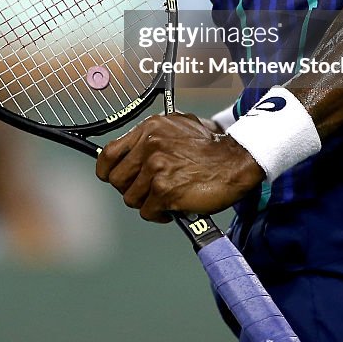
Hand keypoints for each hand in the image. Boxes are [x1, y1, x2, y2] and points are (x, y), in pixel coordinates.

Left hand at [96, 112, 263, 221]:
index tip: (113, 178)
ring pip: (131, 198)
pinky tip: (173, 208)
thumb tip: (130, 151)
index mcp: (149, 129)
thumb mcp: (177, 126)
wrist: (235, 160)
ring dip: (147, 203)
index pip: (108, 154)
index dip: (107, 171)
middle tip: (148, 191)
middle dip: (131, 189)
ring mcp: (156, 168)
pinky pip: (148, 212)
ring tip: (164, 199)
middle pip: (117, 180)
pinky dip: (159, 214)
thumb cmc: (208, 146)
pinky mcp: (165, 190)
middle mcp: (149, 146)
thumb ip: (152, 136)